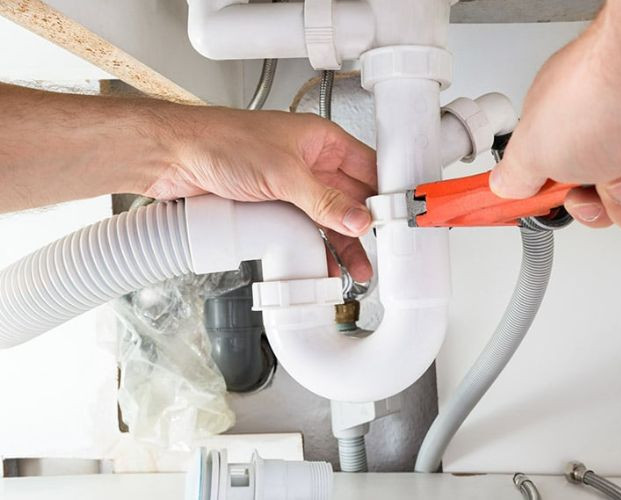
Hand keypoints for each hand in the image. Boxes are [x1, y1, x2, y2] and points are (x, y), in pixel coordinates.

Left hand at [145, 108, 375, 279]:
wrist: (171, 155)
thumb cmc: (220, 142)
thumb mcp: (283, 174)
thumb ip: (324, 201)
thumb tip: (359, 219)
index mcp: (321, 140)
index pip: (368, 167)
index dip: (385, 193)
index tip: (399, 220)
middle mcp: (310, 161)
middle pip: (351, 198)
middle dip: (366, 228)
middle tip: (382, 254)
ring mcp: (291, 185)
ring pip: (328, 218)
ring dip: (342, 243)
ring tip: (355, 271)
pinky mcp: (272, 205)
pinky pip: (303, 229)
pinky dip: (315, 247)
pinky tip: (323, 264)